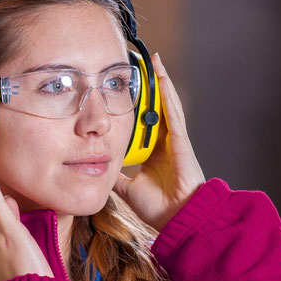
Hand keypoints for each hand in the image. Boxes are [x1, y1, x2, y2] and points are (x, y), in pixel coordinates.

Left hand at [113, 53, 205, 231]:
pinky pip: (173, 114)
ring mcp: (174, 139)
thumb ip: (117, 176)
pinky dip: (167, 96)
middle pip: (156, 107)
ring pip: (167, 105)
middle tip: (142, 64)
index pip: (144, 121)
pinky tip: (162, 79)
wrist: (176, 219)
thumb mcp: (128, 187)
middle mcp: (165, 141)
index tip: (128, 87)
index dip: (138, 104)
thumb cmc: (158, 207)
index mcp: (153, 151)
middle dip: (151, 85)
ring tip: (155, 61)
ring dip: (161, 82)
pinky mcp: (180, 141)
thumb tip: (99, 169)